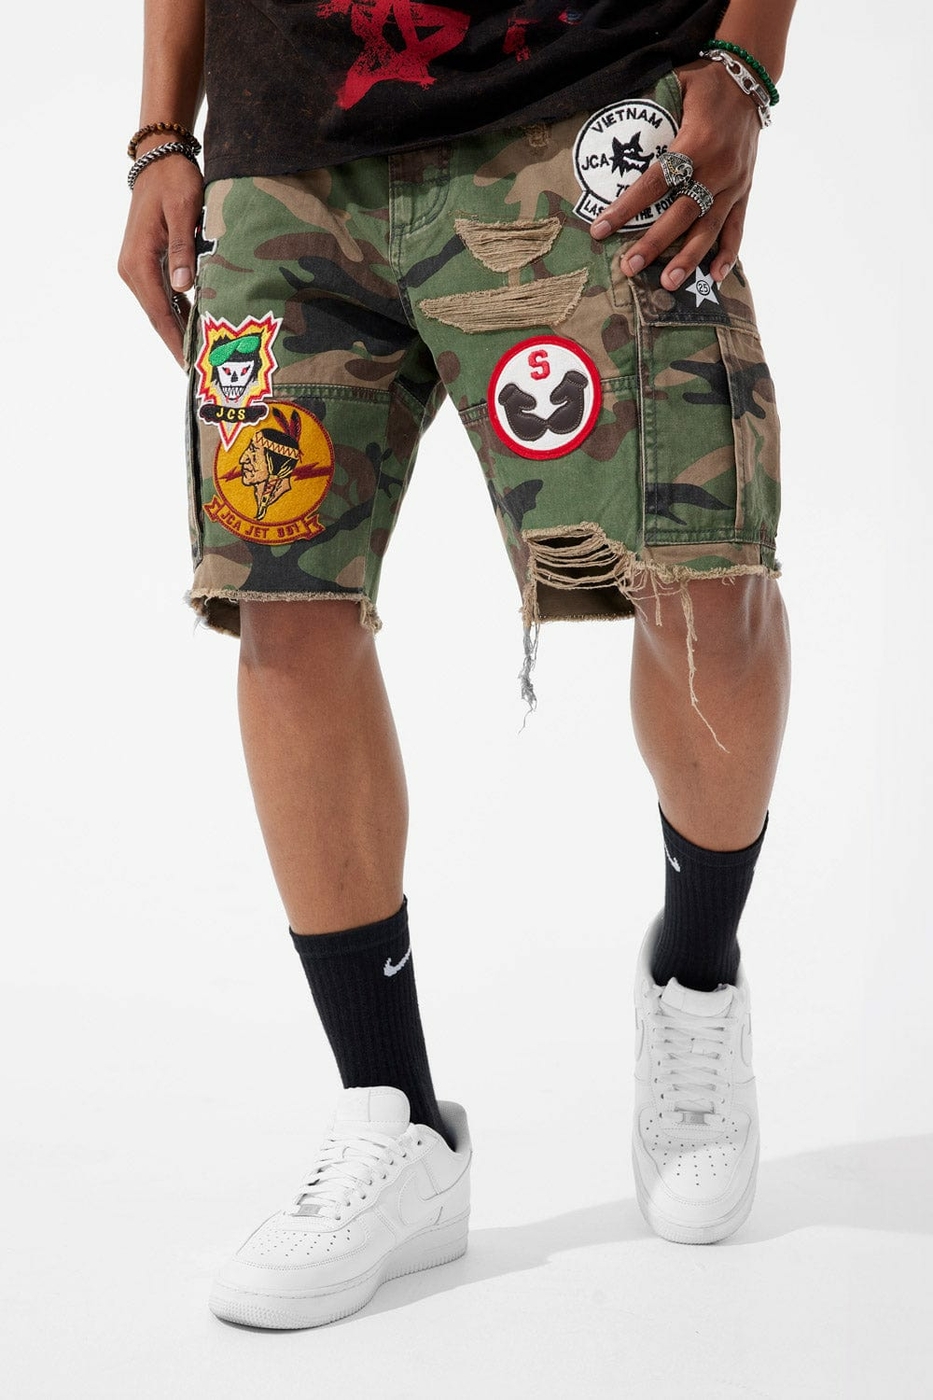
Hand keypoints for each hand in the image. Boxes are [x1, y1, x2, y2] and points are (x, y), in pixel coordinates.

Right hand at [117, 151, 203, 367]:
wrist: (159, 160)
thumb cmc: (174, 181)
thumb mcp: (183, 211)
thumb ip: (182, 249)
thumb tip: (183, 287)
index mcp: (139, 261)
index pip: (161, 312)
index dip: (176, 341)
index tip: (189, 366)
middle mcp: (133, 270)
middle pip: (159, 317)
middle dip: (178, 344)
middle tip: (200, 372)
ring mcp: (137, 268)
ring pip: (161, 310)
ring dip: (179, 332)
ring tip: (200, 357)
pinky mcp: (147, 265)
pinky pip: (164, 297)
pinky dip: (179, 314)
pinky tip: (195, 329)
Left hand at [590, 59, 761, 288]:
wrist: (751, 78)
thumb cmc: (706, 83)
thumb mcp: (677, 85)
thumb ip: (649, 108)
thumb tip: (612, 128)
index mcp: (695, 143)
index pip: (655, 182)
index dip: (627, 207)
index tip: (601, 228)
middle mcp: (717, 168)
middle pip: (681, 213)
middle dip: (654, 243)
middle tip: (630, 267)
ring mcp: (734, 183)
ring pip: (709, 228)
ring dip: (689, 258)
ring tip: (669, 283)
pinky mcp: (745, 190)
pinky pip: (737, 227)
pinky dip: (728, 253)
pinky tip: (714, 276)